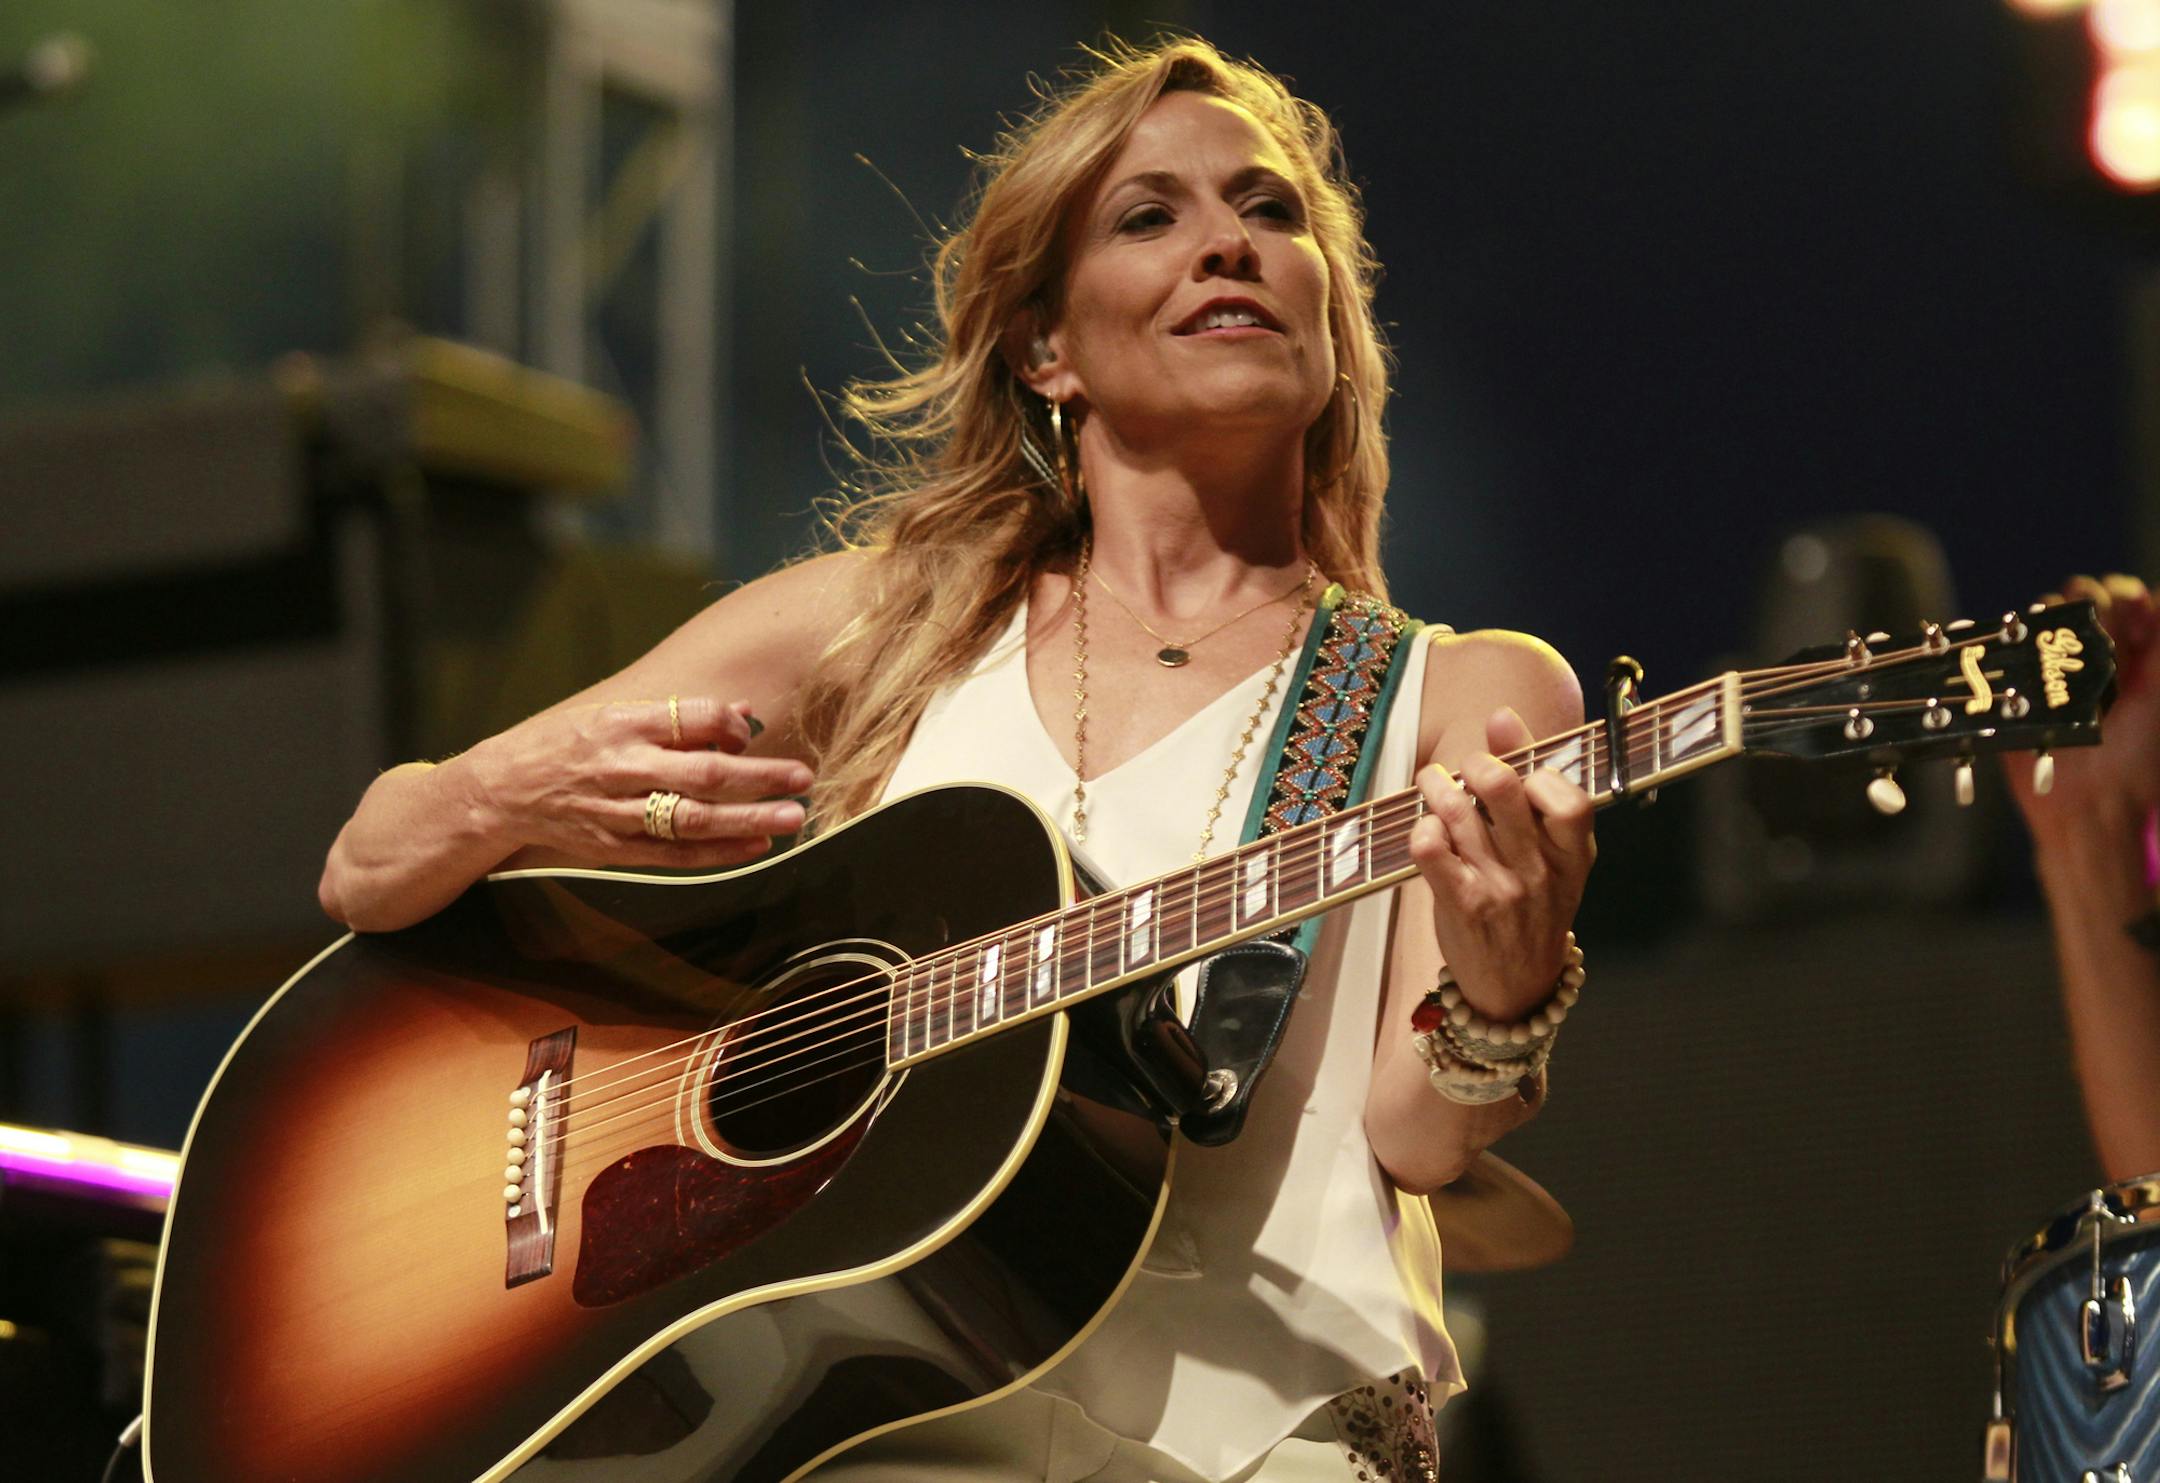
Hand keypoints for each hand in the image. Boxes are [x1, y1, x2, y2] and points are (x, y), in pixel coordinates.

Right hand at [462, 696, 813, 867]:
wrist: (500, 791)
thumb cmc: (566, 745)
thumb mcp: (612, 715)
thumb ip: (677, 717)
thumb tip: (743, 713)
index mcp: (621, 724)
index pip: (689, 718)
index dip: (729, 725)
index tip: (752, 732)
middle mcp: (621, 767)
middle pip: (701, 773)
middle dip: (758, 777)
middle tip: (804, 778)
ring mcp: (617, 812)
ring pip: (692, 819)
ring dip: (748, 820)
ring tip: (793, 818)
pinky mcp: (614, 848)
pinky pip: (674, 855)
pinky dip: (718, 854)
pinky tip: (756, 848)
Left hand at [1410, 706, 1596, 1020]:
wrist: (1516, 984)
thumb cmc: (1532, 905)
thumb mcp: (1550, 852)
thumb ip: (1531, 782)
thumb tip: (1502, 716)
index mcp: (1573, 854)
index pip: (1568, 798)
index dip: (1537, 769)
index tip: (1516, 764)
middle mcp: (1540, 871)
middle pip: (1505, 789)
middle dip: (1476, 763)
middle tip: (1465, 768)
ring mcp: (1500, 889)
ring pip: (1457, 812)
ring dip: (1436, 785)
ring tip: (1432, 782)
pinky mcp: (1461, 905)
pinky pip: (1431, 850)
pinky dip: (1421, 827)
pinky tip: (1426, 828)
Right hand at [2004, 574, 2158, 847]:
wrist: (2088, 800)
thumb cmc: (2136, 754)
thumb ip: (2159, 644)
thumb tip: (2148, 597)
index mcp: (2134, 659)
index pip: (2128, 603)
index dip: (2124, 596)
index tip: (2126, 608)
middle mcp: (2096, 660)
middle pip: (2088, 603)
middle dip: (2091, 602)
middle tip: (2095, 632)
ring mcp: (2057, 672)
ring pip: (2048, 617)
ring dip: (2056, 617)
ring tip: (2064, 645)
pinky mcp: (2021, 687)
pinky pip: (2012, 647)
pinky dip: (2018, 636)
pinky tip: (2032, 648)